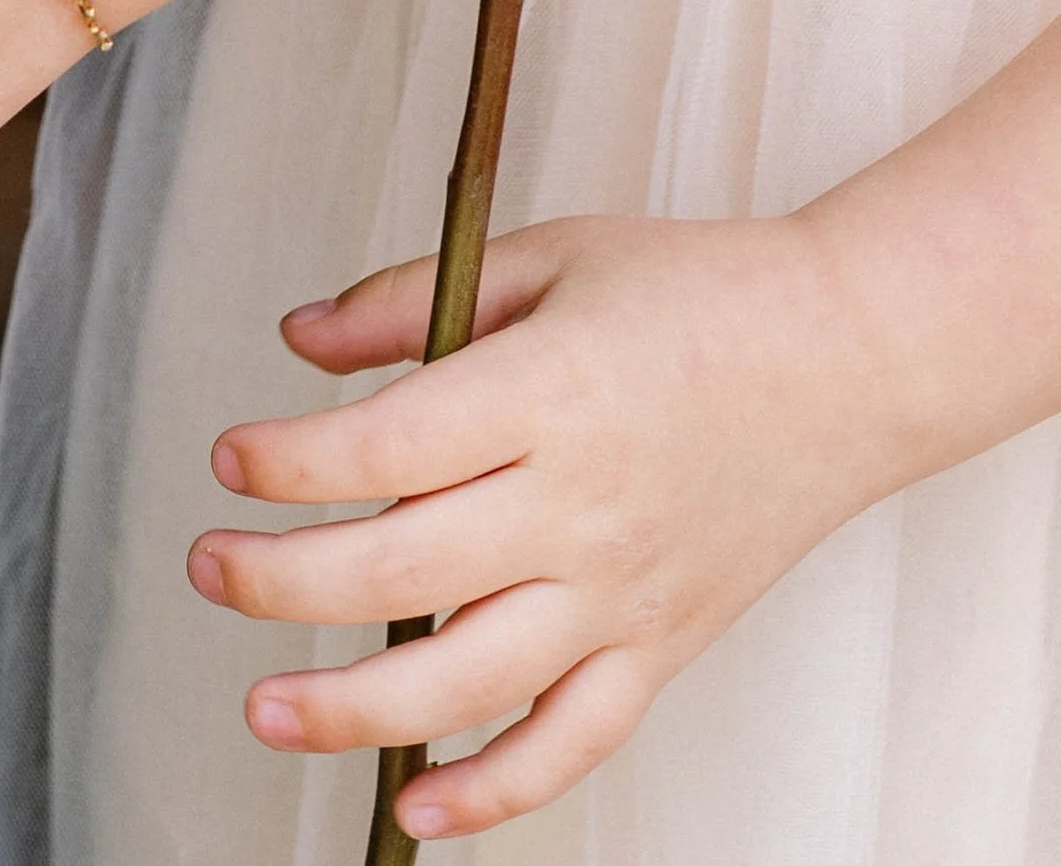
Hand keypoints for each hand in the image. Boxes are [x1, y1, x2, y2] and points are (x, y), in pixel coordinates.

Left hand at [190, 215, 893, 837]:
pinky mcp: (663, 646)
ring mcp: (624, 589)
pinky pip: (572, 744)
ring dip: (352, 711)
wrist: (852, 355)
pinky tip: (418, 806)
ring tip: (265, 707)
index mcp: (550, 391)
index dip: (289, 463)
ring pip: (469, 682)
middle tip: (208, 568)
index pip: (386, 449)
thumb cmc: (701, 291)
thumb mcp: (553, 255)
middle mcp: (581, 503)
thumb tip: (299, 340)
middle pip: (402, 575)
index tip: (229, 459)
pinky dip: (494, 792)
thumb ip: (415, 299)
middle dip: (280, 582)